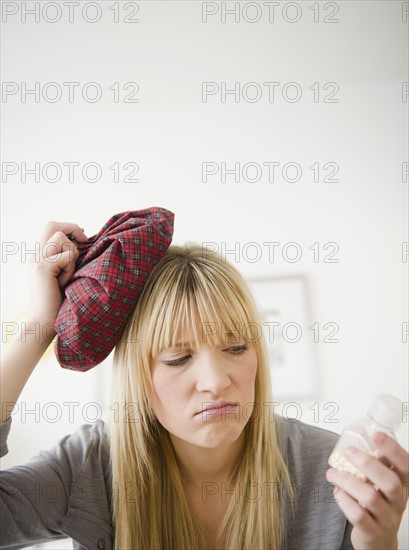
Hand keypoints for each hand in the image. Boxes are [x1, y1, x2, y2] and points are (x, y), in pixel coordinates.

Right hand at [27, 221, 87, 334]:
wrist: (44, 321)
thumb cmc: (57, 301)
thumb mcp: (61, 274)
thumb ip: (64, 258)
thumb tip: (81, 242)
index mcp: (38, 255)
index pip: (50, 227)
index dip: (68, 227)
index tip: (82, 236)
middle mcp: (34, 254)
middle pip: (52, 225)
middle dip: (72, 228)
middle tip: (84, 240)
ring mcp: (37, 260)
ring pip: (61, 238)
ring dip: (72, 254)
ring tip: (68, 273)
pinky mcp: (42, 268)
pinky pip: (66, 256)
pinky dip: (71, 268)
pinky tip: (64, 282)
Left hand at [326, 432, 408, 549]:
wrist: (377, 541)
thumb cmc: (377, 505)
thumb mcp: (380, 484)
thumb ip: (374, 463)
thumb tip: (360, 432)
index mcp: (402, 486)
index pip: (406, 467)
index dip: (393, 450)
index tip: (377, 435)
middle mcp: (398, 502)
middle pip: (390, 482)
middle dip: (368, 463)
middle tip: (348, 451)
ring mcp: (387, 519)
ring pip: (370, 497)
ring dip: (348, 481)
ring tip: (332, 473)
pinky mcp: (372, 532)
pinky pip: (358, 515)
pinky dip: (344, 500)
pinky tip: (336, 491)